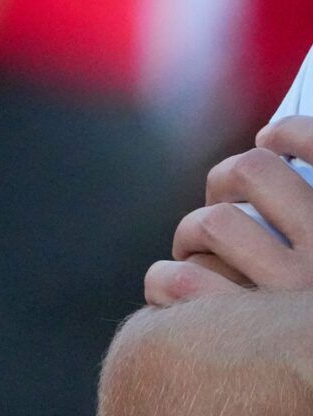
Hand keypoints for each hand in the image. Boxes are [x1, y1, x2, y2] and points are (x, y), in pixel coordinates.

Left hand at [145, 116, 312, 305]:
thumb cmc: (297, 316)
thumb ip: (298, 212)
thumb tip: (267, 162)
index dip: (291, 133)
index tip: (270, 138)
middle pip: (253, 171)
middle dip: (224, 181)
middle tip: (221, 204)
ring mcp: (289, 296)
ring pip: (214, 223)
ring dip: (192, 233)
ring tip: (197, 254)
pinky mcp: (243, 331)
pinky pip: (182, 279)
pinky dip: (165, 280)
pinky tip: (173, 289)